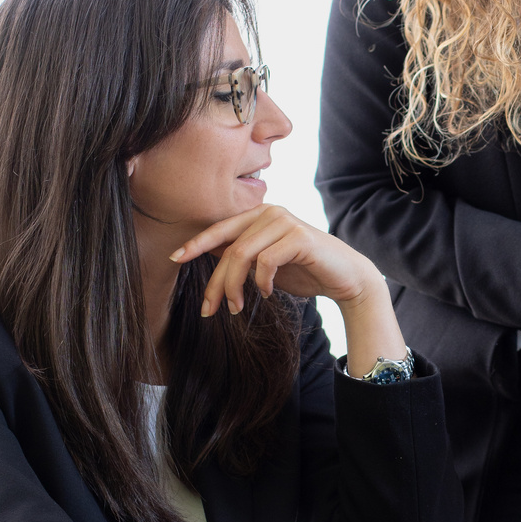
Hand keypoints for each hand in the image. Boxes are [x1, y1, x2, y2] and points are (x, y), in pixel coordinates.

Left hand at [172, 205, 381, 313]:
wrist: (346, 278)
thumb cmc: (305, 271)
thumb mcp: (265, 264)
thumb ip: (241, 255)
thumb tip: (207, 254)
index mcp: (259, 215)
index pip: (219, 228)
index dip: (195, 243)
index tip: (175, 258)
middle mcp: (270, 212)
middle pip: (228, 247)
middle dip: (215, 282)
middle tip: (209, 309)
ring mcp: (285, 221)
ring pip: (242, 255)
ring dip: (234, 287)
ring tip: (237, 307)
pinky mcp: (299, 237)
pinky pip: (266, 261)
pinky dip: (261, 282)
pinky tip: (268, 293)